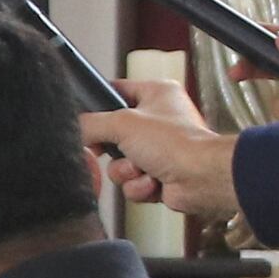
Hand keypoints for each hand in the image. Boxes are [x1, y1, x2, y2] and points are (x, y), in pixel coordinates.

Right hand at [87, 95, 240, 225]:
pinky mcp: (159, 176)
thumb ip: (91, 124)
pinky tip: (153, 182)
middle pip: (113, 135)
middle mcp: (158, 121)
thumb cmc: (178, 144)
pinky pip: (132, 182)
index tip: (89, 121)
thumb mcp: (122, 124)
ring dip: (126, 171)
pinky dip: (139, 185)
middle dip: (113, 151)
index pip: (117, 91)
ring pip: (120, 164)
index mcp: (156, 94)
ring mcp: (159, 150)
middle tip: (116, 150)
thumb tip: (76, 128)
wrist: (201, 179)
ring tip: (143, 169)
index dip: (100, 107)